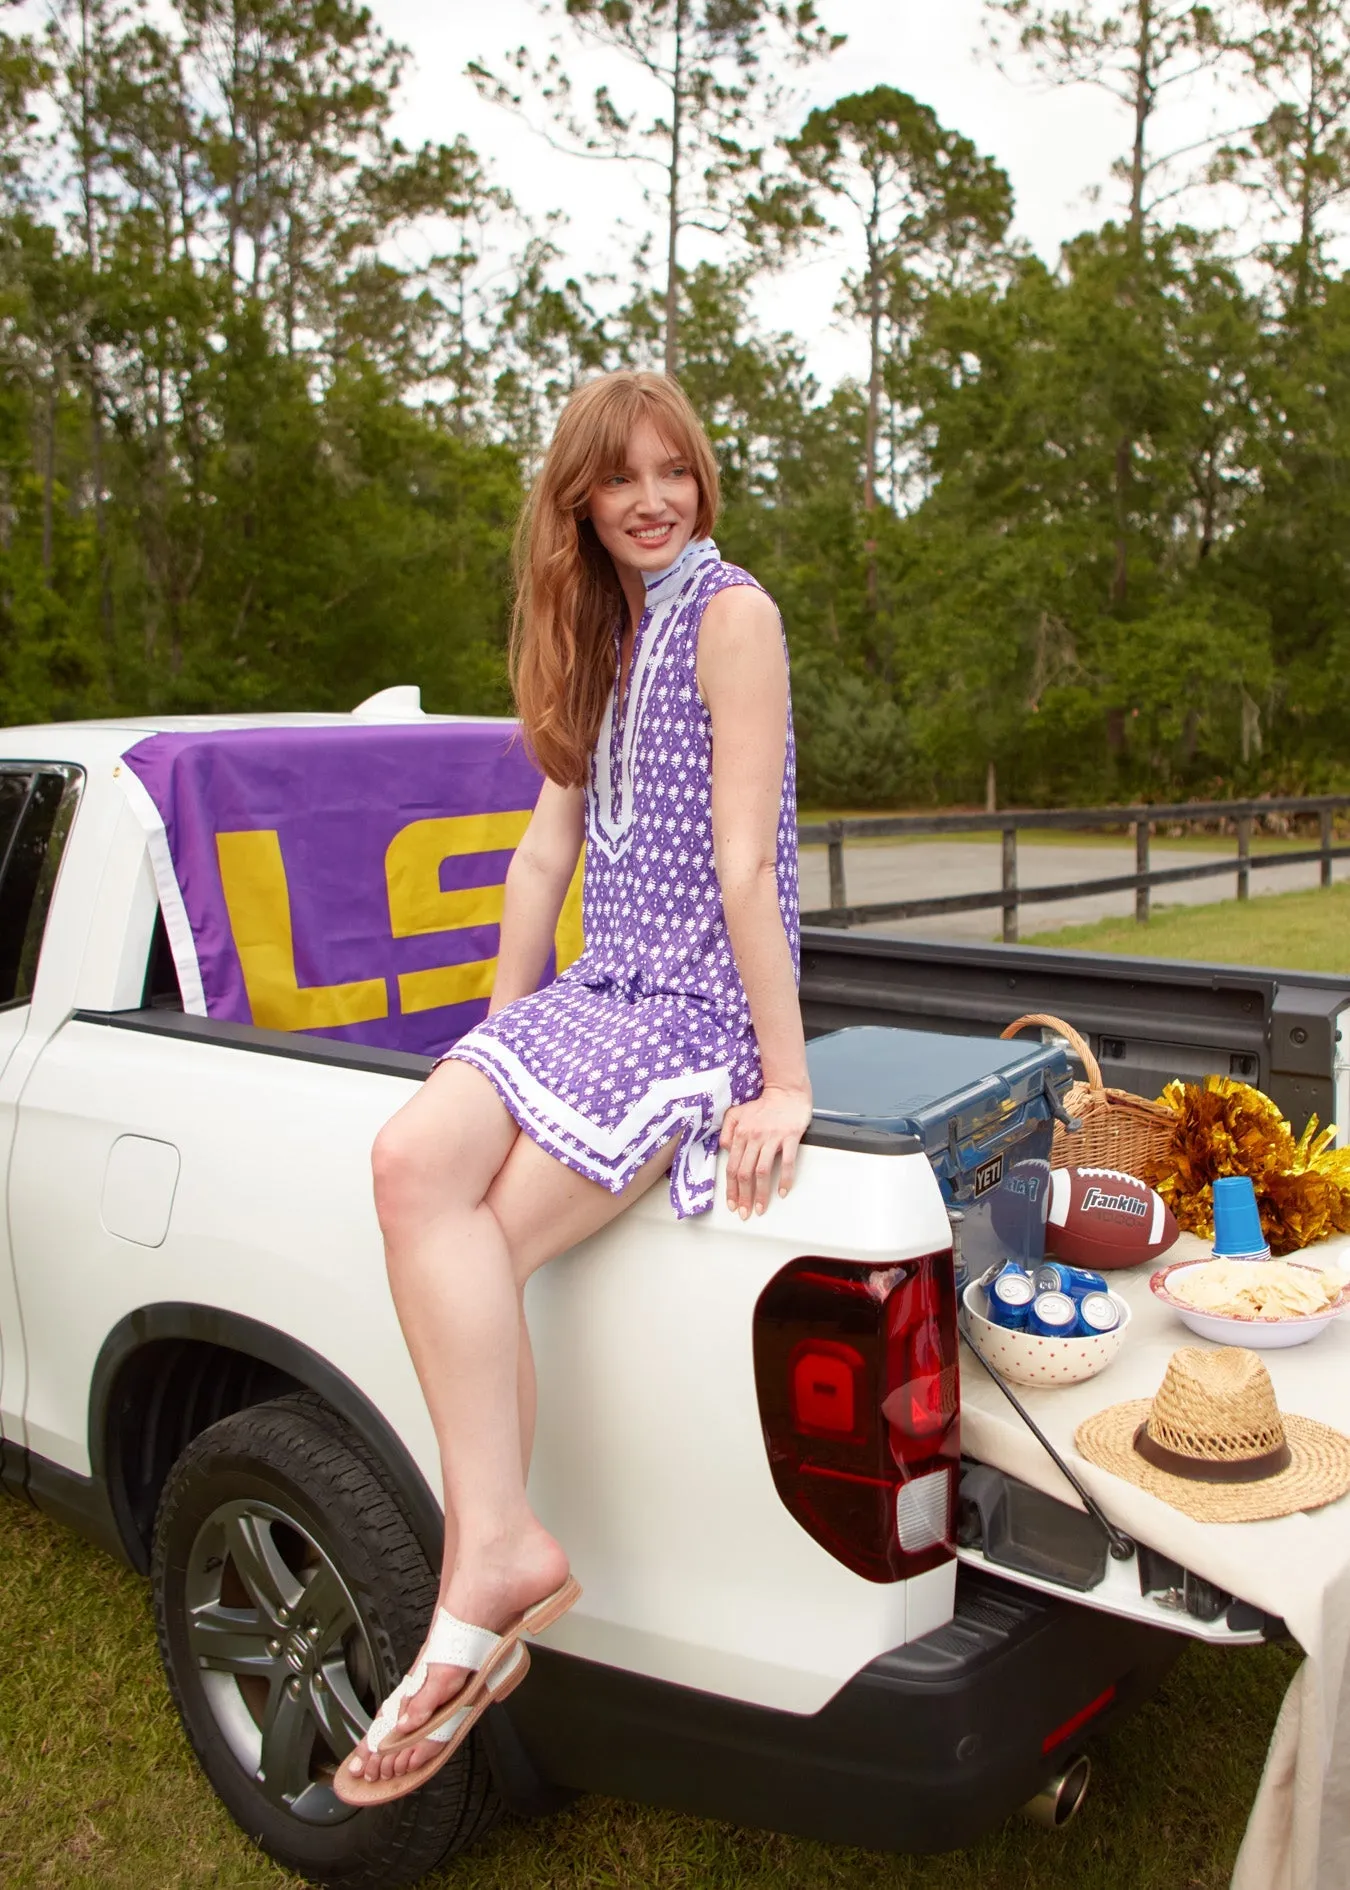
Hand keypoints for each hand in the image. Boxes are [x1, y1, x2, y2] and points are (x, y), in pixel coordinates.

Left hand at [719, 1083, 812, 1218]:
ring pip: (762, 1171)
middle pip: (745, 1173)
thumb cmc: (763, 1105)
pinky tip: (783, 1192)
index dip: (731, 1188)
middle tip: (745, 1213)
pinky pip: (787, 1162)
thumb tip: (725, 1149)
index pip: (732, 1166)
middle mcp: (754, 1137)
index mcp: (740, 1134)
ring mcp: (772, 1138)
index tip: (732, 1204)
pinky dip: (785, 1179)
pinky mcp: (790, 1137)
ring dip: (761, 1193)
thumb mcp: (737, 1113)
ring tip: (761, 1208)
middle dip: (744, 1197)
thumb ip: (727, 1130)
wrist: (787, 1091)